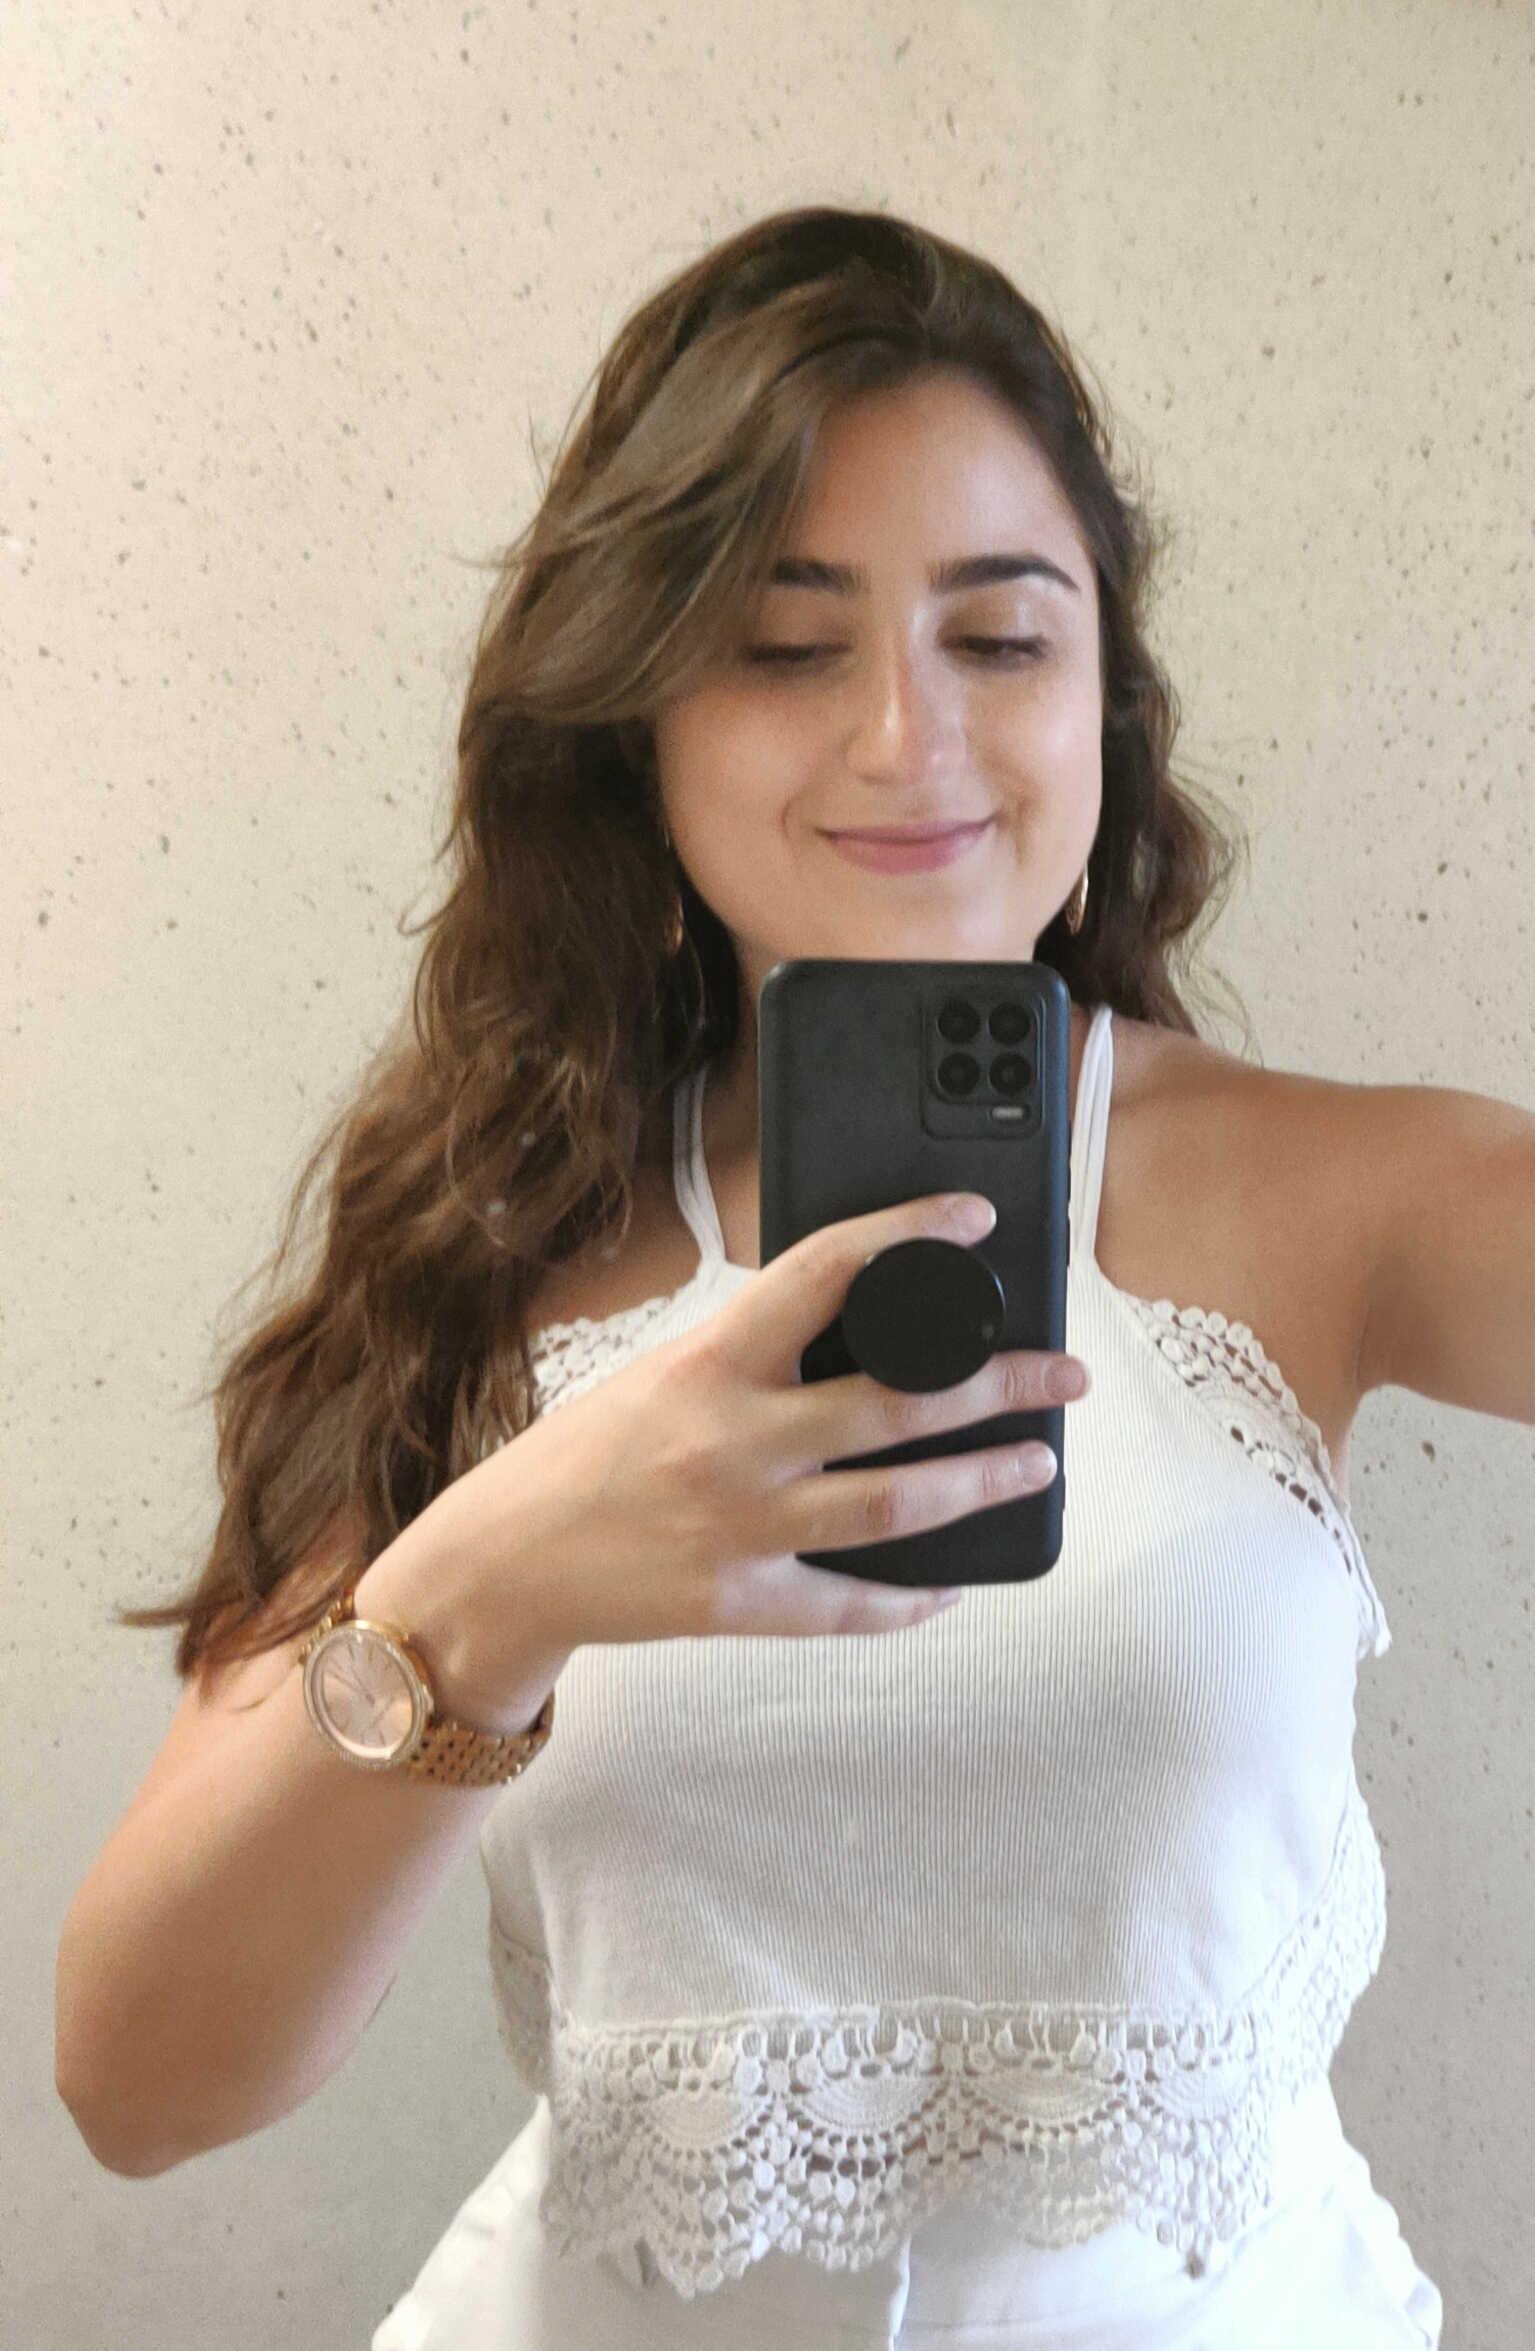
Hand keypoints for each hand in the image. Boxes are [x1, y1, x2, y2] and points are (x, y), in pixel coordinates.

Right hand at [361, 1192, 1087, 1721]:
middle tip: (1063, 1373)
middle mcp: (732, 1443)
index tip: (974, 1217)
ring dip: (984, 1480)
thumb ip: (748, 1353)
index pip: (824, 1273)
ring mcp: (741, 1529)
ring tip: (1037, 1459)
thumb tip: (851, 1324)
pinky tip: (954, 1583)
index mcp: (708, 1363)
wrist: (500, 1567)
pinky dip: (912, 1598)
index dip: (909, 1235)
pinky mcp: (739, 1605)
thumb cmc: (579, 1456)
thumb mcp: (658, 1372)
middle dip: (999, 1382)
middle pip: (899, 1405)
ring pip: (898, 1505)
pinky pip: (852, 1605)